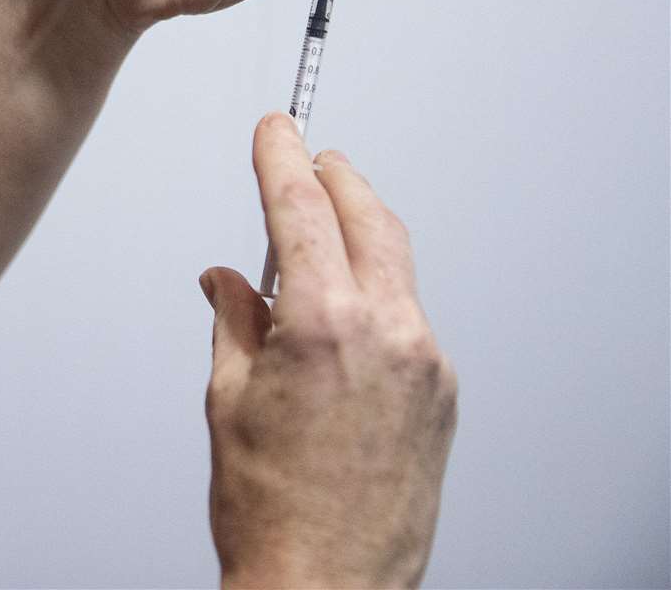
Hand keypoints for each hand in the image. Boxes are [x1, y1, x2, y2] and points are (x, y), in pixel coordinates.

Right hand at [200, 114, 457, 587]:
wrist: (327, 585)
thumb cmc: (271, 509)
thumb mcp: (228, 398)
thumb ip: (235, 321)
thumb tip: (230, 281)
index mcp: (324, 327)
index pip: (301, 208)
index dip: (282, 156)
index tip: (275, 127)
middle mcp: (388, 335)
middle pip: (366, 218)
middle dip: (333, 177)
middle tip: (307, 155)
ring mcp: (425, 364)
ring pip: (395, 263)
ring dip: (357, 230)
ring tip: (315, 229)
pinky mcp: (441, 393)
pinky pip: (408, 314)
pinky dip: (374, 289)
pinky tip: (339, 303)